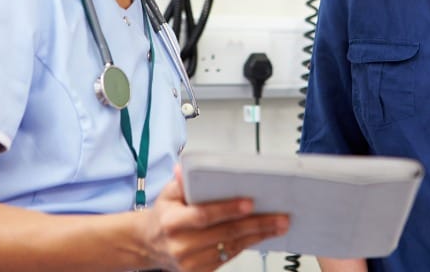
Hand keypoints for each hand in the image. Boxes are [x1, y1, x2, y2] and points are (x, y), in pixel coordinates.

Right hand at [143, 166, 289, 270]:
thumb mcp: (167, 193)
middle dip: (256, 225)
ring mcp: (190, 262)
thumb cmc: (164, 216)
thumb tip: (185, 168)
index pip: (204, 216)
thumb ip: (180, 181)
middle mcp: (181, 245)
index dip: (228, 210)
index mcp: (172, 222)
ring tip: (278, 226)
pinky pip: (229, 258)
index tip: (250, 203)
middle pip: (225, 234)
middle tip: (279, 217)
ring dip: (258, 236)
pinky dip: (247, 245)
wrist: (150, 244)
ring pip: (231, 248)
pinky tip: (261, 236)